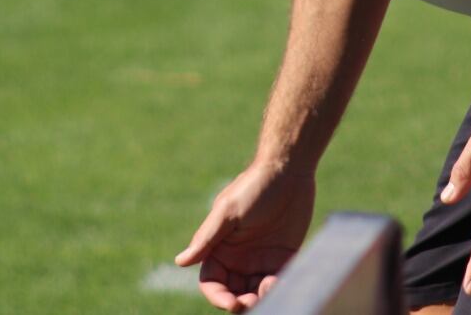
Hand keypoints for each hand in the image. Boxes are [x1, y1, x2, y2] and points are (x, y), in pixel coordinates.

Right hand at [175, 163, 315, 311]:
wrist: (290, 169)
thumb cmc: (254, 187)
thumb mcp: (227, 212)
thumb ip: (206, 238)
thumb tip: (180, 261)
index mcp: (220, 247)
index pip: (212, 282)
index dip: (217, 296)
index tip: (231, 302)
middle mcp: (239, 257)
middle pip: (234, 292)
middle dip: (240, 303)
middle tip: (251, 301)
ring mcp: (261, 259)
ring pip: (256, 292)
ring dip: (260, 298)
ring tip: (269, 288)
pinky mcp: (283, 258)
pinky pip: (279, 282)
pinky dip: (278, 287)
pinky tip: (279, 280)